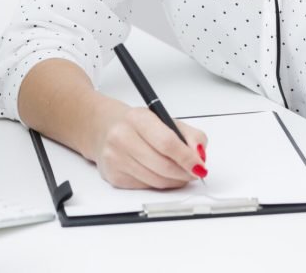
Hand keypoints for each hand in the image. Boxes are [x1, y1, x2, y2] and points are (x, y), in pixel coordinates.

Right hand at [91, 105, 207, 189]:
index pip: (167, 142)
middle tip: (194, 172)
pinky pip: (146, 187)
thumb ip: (189, 135)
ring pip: (156, 181)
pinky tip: (161, 174)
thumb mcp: (164, 119)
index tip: (200, 166)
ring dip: (174, 181)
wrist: (104, 128)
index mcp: (138, 118)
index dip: (187, 158)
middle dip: (184, 173)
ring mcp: (115, 158)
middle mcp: (122, 137)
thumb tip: (201, 155)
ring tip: (180, 174)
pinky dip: (160, 184)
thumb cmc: (137, 124)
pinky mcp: (113, 176)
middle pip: (163, 166)